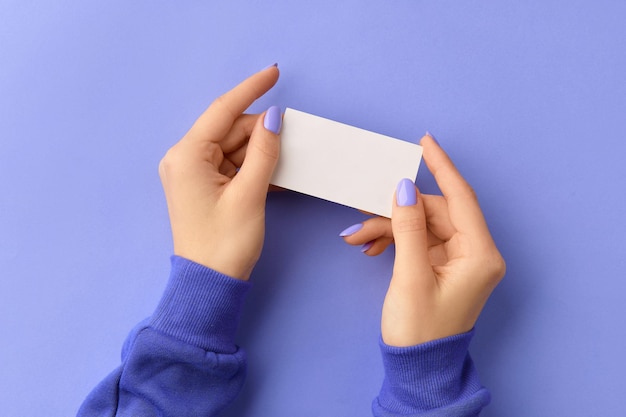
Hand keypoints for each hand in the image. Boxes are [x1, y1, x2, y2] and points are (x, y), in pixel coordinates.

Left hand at [158, 66, 281, 279]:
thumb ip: (264, 152)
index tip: (274, 73)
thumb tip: (274, 118)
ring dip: (261, 152)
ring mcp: (193, 172)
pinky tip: (276, 174)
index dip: (251, 89)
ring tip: (287, 161)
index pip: (223, 110)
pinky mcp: (203, 185)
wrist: (210, 284)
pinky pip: (232, 165)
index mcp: (187, 156)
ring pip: (234, 147)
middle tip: (293, 138)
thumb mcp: (250, 194)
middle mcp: (185, 158)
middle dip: (262, 131)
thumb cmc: (225, 243)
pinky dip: (254, 167)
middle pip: (230, 129)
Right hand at [341, 134, 505, 345]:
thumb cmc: (419, 331)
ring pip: (421, 225)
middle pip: (434, 212)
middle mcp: (474, 253)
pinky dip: (394, 239)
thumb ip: (408, 228)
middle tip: (362, 214)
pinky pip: (418, 240)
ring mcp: (458, 259)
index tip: (425, 142)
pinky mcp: (443, 265)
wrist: (419, 368)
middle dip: (396, 210)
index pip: (460, 198)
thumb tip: (405, 189)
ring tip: (357, 236)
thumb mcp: (409, 277)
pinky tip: (370, 245)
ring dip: (389, 226)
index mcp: (479, 255)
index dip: (442, 167)